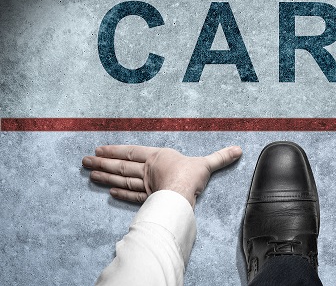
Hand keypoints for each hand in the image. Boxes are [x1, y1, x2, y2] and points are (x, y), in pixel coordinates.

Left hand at [82, 145, 241, 207]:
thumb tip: (238, 150)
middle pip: (121, 166)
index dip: (116, 150)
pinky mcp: (146, 199)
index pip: (132, 152)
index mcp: (158, 157)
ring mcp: (145, 185)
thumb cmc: (191, 175)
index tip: (99, 149)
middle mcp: (147, 170)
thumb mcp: (207, 163)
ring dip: (104, 177)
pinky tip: (108, 192)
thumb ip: (220, 157)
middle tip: (84, 161)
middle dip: (102, 163)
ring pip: (121, 179)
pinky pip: (130, 196)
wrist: (183, 193)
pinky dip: (119, 194)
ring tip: (89, 174)